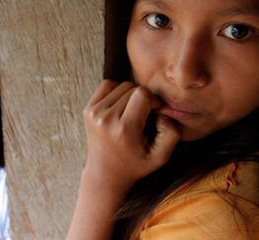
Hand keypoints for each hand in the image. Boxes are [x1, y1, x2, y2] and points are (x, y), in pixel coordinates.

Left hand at [82, 80, 181, 195]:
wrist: (104, 173)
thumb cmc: (135, 165)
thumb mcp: (161, 157)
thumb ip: (171, 133)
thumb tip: (163, 111)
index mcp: (124, 130)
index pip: (143, 94)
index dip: (154, 100)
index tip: (154, 112)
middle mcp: (105, 119)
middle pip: (131, 88)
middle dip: (143, 98)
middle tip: (144, 115)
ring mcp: (93, 113)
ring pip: (120, 85)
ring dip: (129, 94)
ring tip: (132, 112)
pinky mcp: (87, 109)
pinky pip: (107, 85)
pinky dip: (116, 91)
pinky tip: (121, 106)